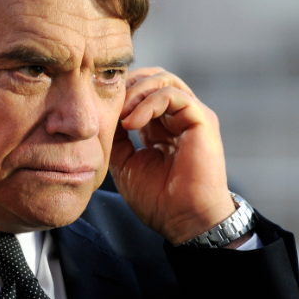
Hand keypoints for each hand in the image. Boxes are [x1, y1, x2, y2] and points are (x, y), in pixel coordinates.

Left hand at [109, 68, 234, 244]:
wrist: (183, 221)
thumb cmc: (157, 199)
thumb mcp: (125, 163)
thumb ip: (116, 137)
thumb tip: (102, 114)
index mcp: (161, 126)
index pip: (142, 91)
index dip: (120, 93)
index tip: (97, 106)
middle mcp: (178, 117)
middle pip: (153, 78)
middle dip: (127, 86)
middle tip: (107, 103)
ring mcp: (192, 116)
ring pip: (163, 80)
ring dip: (136, 92)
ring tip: (120, 115)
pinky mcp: (201, 119)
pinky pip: (173, 95)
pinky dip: (148, 103)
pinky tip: (132, 123)